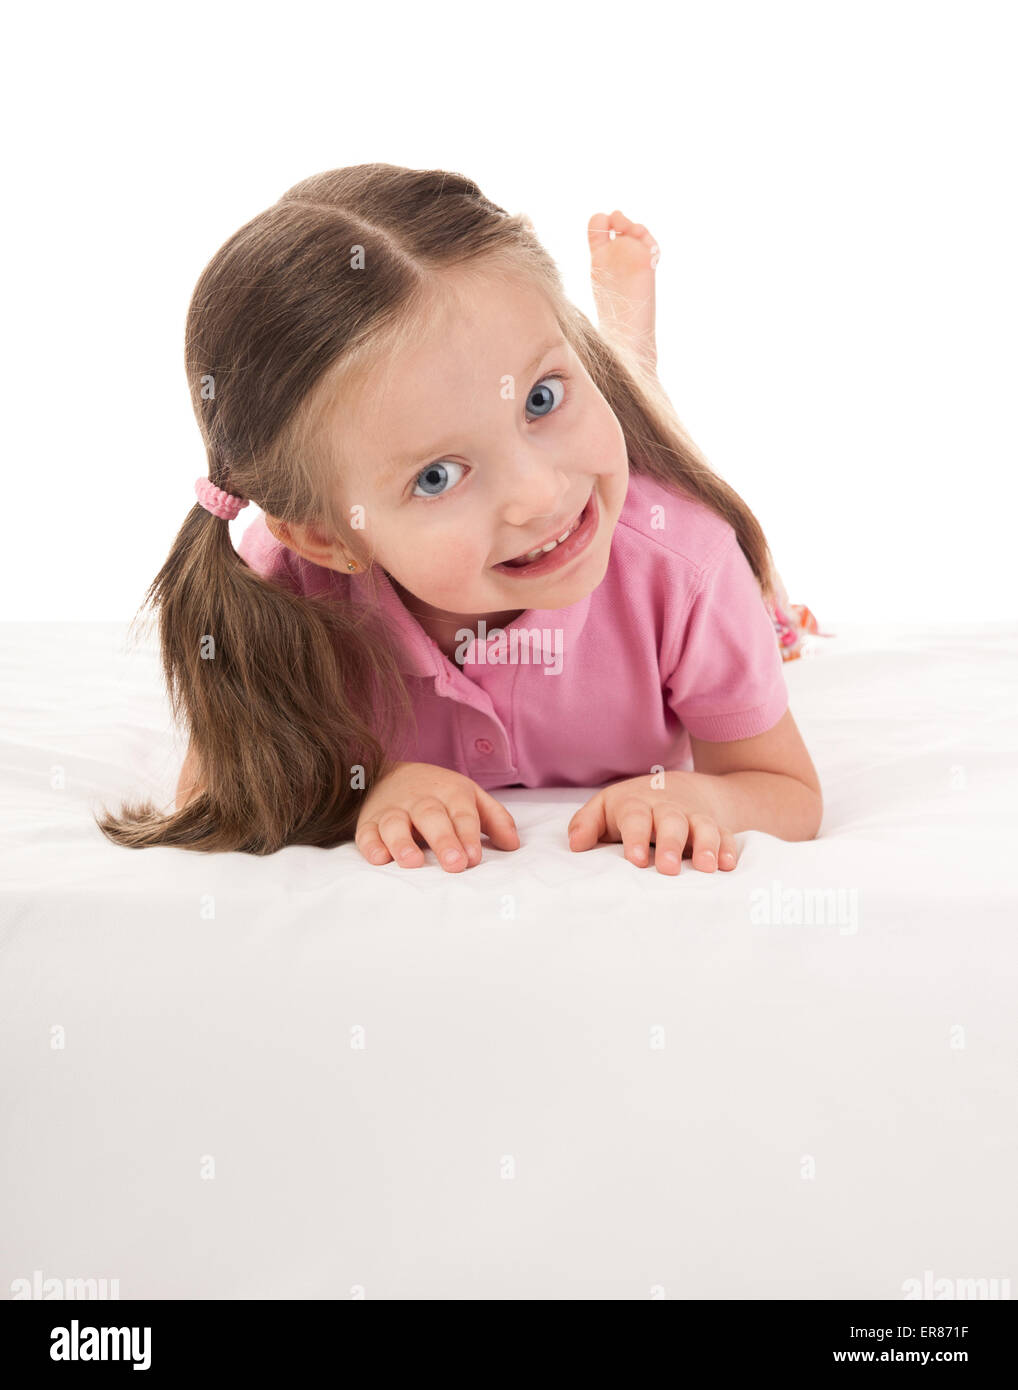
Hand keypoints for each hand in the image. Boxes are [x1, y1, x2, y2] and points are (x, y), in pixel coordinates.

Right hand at [355, 762, 519, 871]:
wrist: (390, 773)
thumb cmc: (440, 794)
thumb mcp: (471, 797)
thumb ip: (495, 819)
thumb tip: (513, 845)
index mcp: (449, 792)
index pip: (461, 813)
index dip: (468, 834)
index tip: (474, 858)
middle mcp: (420, 799)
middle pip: (431, 816)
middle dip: (443, 840)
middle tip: (454, 864)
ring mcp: (392, 810)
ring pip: (395, 824)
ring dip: (403, 843)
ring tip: (413, 863)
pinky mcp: (368, 822)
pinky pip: (366, 833)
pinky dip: (370, 845)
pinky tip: (379, 859)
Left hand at [567, 772, 737, 875]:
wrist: (679, 788)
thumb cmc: (633, 807)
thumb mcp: (606, 808)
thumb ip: (587, 824)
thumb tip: (575, 844)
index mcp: (637, 804)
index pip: (635, 816)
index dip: (636, 836)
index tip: (636, 859)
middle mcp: (667, 809)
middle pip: (671, 821)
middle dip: (671, 843)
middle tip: (667, 868)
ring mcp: (694, 817)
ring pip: (703, 826)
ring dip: (705, 845)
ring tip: (706, 868)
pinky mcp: (716, 827)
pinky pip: (726, 834)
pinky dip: (729, 848)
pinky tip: (728, 865)